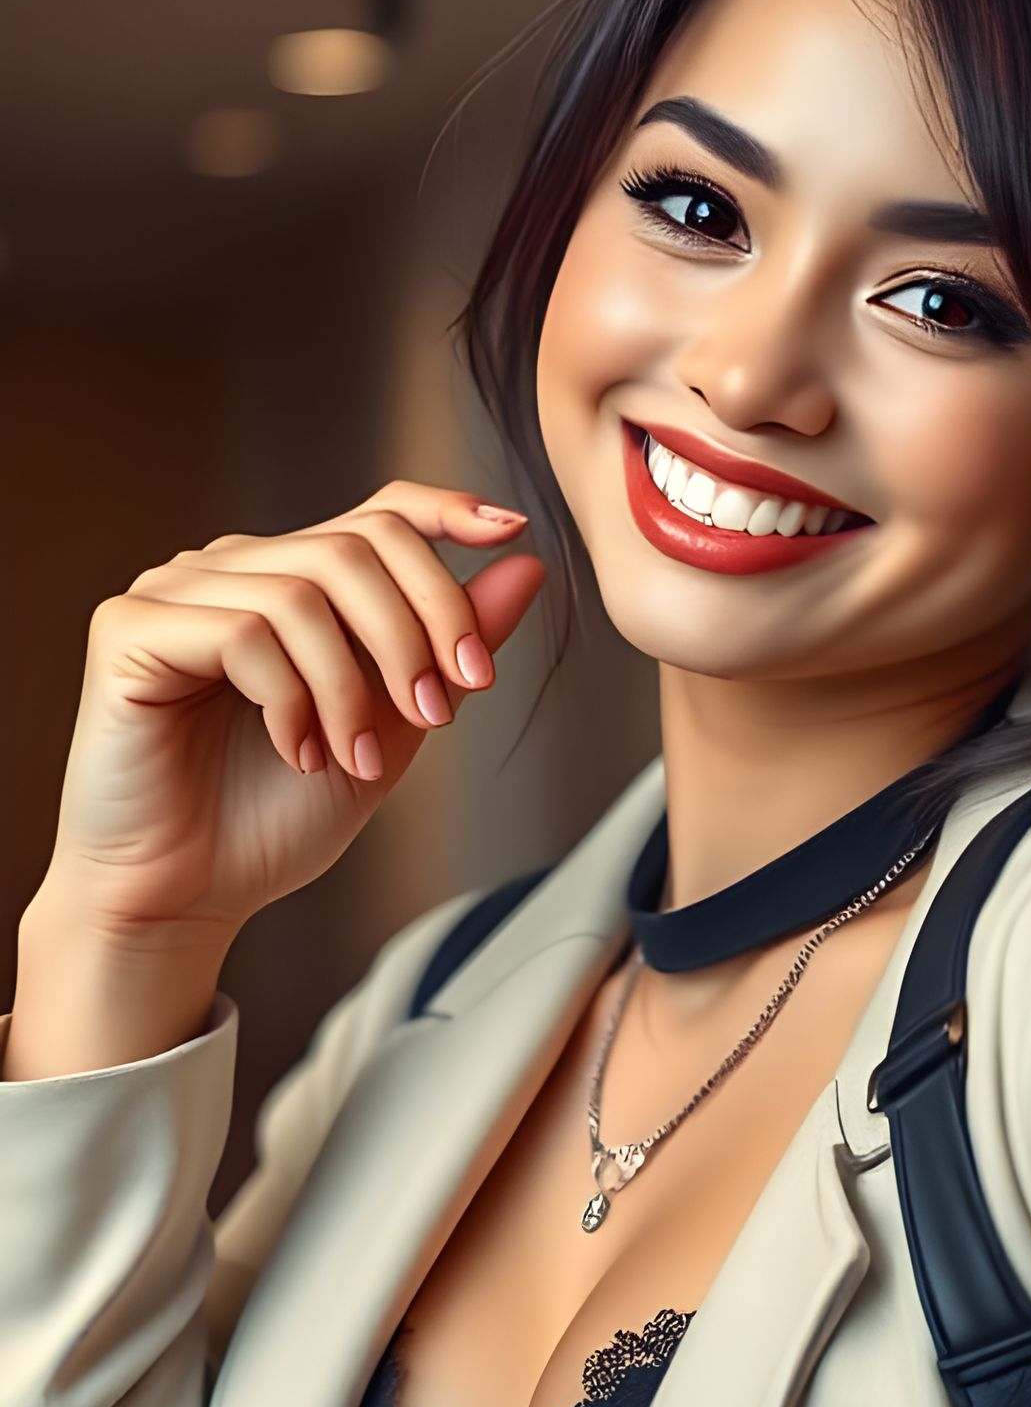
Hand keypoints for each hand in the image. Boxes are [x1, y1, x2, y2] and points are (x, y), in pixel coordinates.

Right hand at [30, 480, 545, 953]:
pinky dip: (291, 701)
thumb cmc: (273, 817)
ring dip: (352, 687)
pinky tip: (298, 755)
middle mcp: (230, 569)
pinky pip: (241, 632)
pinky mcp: (129, 628)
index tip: (512, 532)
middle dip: (418, 627)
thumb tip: (525, 566)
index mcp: (290, 581)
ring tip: (358, 758)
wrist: (185, 896)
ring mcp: (175, 591)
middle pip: (354, 547)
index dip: (446, 510)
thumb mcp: (393, 726)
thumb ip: (449, 646)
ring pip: (303, 595)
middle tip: (439, 711)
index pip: (375, 514)